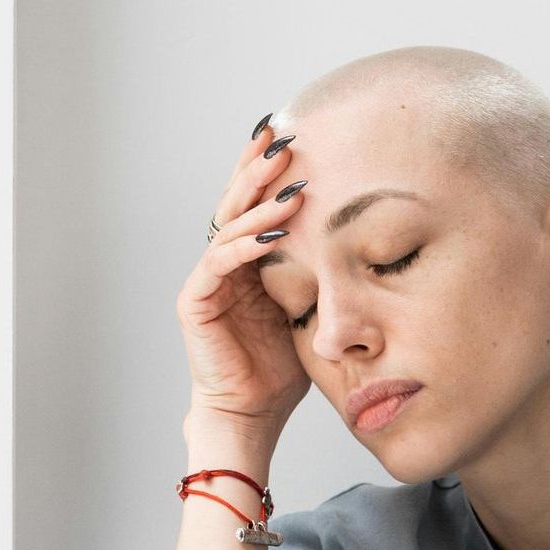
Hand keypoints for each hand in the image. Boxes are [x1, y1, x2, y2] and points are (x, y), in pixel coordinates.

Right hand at [177, 119, 310, 430]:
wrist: (252, 415)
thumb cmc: (282, 369)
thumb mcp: (308, 308)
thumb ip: (316, 271)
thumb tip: (354, 236)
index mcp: (245, 261)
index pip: (253, 204)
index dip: (267, 170)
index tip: (293, 134)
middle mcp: (222, 264)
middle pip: (236, 202)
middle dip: (258, 168)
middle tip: (283, 137)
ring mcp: (206, 281)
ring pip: (229, 226)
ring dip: (259, 202)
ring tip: (288, 181)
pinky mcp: (195, 302)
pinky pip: (220, 262)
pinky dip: (245, 244)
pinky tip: (272, 231)